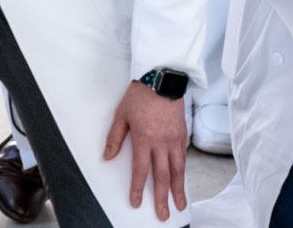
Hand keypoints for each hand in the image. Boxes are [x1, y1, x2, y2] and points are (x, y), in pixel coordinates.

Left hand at [102, 82, 188, 220]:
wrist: (162, 77)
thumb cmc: (140, 95)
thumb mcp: (121, 115)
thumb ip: (115, 138)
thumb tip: (108, 157)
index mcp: (144, 139)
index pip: (141, 170)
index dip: (138, 189)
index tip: (136, 202)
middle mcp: (161, 142)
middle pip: (163, 176)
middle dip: (162, 198)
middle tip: (163, 215)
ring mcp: (175, 139)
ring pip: (178, 171)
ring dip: (179, 190)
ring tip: (180, 205)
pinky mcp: (183, 134)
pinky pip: (184, 158)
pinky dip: (183, 173)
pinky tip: (182, 182)